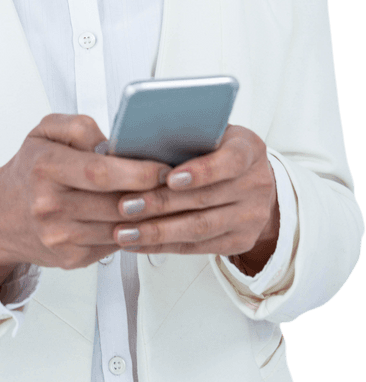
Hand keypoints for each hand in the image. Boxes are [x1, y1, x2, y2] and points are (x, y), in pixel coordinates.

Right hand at [0, 113, 171, 275]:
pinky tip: (141, 217)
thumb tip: (115, 142)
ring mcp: (60, 236)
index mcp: (45, 167)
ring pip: (120, 228)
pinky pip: (114, 245)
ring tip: (165, 200)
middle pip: (116, 203)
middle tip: (177, 184)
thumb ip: (79, 127)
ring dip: (149, 216)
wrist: (0, 216)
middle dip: (152, 195)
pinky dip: (132, 232)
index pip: (100, 172)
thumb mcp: (45, 132)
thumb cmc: (29, 170)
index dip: (138, 172)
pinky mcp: (71, 258)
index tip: (163, 168)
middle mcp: (49, 205)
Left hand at [114, 125, 279, 273]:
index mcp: (249, 150)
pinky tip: (138, 243)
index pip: (230, 160)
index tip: (169, 178)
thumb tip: (137, 145)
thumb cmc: (219, 151)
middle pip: (205, 198)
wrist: (253, 183)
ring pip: (199, 228)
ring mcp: (251, 217)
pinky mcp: (240, 242)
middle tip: (125, 205)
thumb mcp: (212, 133)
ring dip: (157, 232)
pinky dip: (163, 246)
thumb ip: (186, 137)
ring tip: (124, 232)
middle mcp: (256, 184)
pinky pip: (197, 248)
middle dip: (160, 203)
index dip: (200, 171)